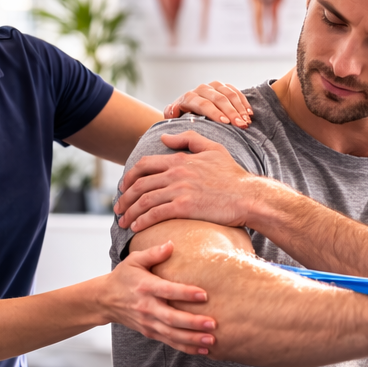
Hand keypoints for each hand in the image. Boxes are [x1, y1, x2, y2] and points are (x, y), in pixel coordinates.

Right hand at [97, 241, 217, 353]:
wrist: (105, 300)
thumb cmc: (123, 277)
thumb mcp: (134, 260)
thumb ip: (153, 253)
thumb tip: (171, 245)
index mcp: (145, 287)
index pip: (167, 291)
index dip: (185, 293)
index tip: (204, 295)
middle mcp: (147, 307)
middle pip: (171, 318)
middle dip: (192, 323)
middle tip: (213, 324)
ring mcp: (148, 322)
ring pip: (171, 334)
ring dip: (192, 339)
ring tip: (211, 341)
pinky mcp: (150, 332)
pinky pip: (169, 342)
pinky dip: (185, 347)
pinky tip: (202, 351)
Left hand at [115, 128, 274, 232]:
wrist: (249, 196)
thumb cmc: (233, 176)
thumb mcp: (213, 149)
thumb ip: (188, 139)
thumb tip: (165, 137)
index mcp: (180, 160)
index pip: (144, 165)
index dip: (129, 177)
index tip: (123, 188)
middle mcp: (176, 173)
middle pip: (139, 184)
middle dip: (124, 197)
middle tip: (118, 208)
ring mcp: (179, 190)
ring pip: (144, 201)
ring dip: (130, 212)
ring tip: (123, 222)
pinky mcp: (184, 207)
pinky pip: (155, 214)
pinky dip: (142, 221)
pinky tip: (136, 228)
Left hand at [164, 81, 253, 126]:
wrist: (185, 110)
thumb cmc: (181, 119)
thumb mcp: (173, 118)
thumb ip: (171, 114)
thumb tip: (172, 110)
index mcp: (189, 97)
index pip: (203, 104)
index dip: (215, 113)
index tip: (225, 123)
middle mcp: (201, 89)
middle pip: (219, 99)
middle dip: (231, 112)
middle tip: (241, 125)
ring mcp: (213, 86)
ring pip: (229, 94)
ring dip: (240, 108)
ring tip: (246, 121)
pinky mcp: (223, 87)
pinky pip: (235, 91)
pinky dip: (243, 102)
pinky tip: (249, 113)